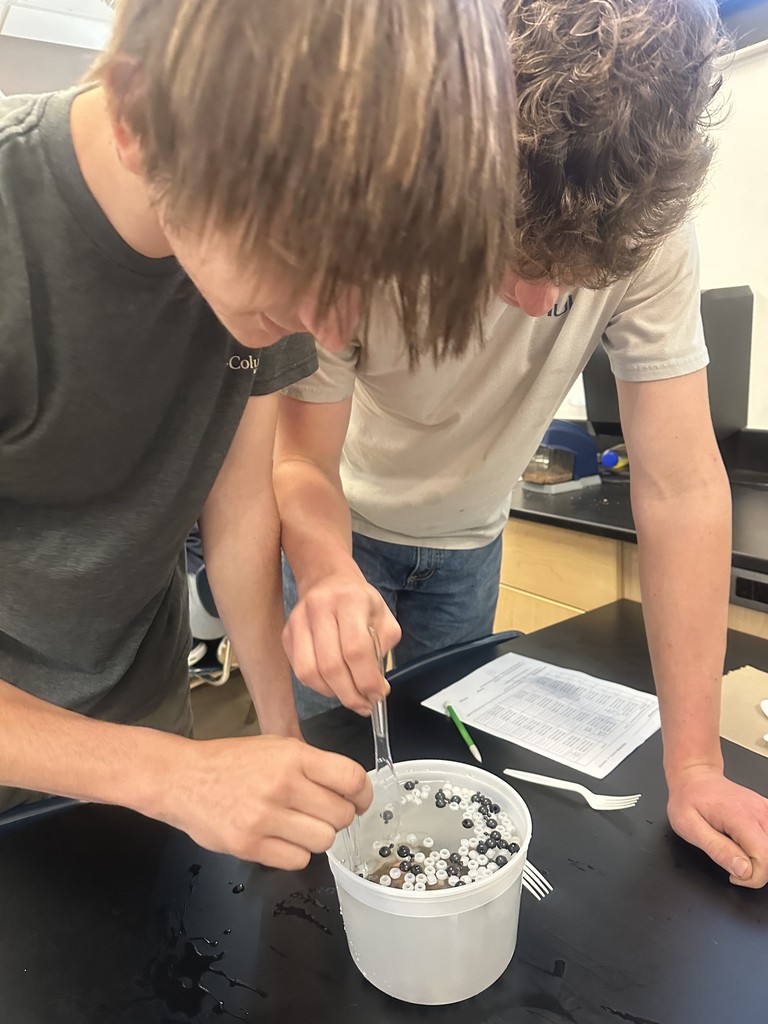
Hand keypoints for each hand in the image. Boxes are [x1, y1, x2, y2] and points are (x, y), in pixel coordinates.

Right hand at [158, 735, 371, 869]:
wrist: (182, 778)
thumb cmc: (232, 762)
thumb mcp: (276, 747)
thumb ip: (312, 765)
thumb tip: (352, 789)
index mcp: (293, 756)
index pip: (350, 778)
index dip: (363, 794)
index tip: (360, 801)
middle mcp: (281, 785)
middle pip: (341, 815)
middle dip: (338, 817)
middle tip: (322, 813)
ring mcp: (264, 817)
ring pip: (323, 841)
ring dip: (317, 837)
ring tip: (298, 826)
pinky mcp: (249, 845)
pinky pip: (298, 860)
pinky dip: (295, 853)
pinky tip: (281, 839)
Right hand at [282, 568, 400, 714]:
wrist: (328, 581)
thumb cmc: (359, 602)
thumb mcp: (384, 617)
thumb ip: (383, 648)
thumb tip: (376, 686)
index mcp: (349, 601)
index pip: (356, 649)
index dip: (367, 680)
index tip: (378, 695)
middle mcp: (320, 608)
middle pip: (331, 666)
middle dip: (351, 694)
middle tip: (365, 704)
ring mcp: (298, 621)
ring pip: (310, 673)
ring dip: (332, 693)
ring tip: (349, 696)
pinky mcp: (286, 634)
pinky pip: (299, 670)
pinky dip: (318, 685)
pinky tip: (333, 684)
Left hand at [666, 764, 767, 887]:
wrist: (694, 777)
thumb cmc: (687, 799)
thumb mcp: (689, 827)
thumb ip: (717, 850)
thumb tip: (743, 871)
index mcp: (739, 816)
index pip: (765, 858)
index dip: (752, 878)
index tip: (734, 875)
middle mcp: (758, 811)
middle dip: (758, 871)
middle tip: (734, 864)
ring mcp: (765, 810)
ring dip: (763, 859)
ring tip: (739, 852)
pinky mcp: (767, 811)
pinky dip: (765, 847)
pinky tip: (748, 844)